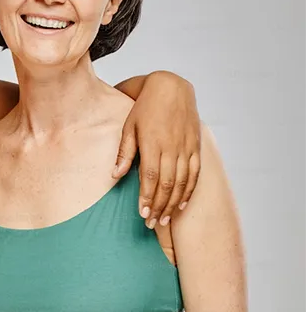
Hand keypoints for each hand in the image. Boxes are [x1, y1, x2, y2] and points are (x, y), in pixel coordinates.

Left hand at [113, 71, 200, 229]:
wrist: (171, 88)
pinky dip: (189, 191)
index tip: (142, 213)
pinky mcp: (196, 147)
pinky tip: (182, 204)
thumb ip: (124, 151)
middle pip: (167, 184)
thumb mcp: (128, 126)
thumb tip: (115, 175)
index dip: (147, 197)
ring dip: (173, 203)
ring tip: (164, 220)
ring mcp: (186, 148)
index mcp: (153, 143)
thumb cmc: (144, 108)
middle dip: (159, 206)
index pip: (150, 177)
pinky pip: (195, 174)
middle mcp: (172, 147)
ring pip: (182, 182)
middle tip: (151, 223)